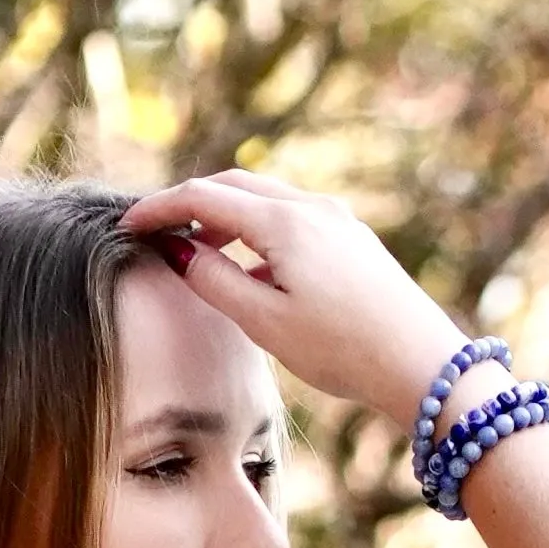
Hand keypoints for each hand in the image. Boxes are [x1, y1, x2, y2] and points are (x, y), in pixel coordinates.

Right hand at [114, 171, 468, 431]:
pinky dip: (256, 227)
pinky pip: (290, 215)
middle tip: (159, 232)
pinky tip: (250, 265)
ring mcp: (334, 217)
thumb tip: (180, 252)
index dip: (161, 209)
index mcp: (283, 221)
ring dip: (224, 215)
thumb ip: (216, 282)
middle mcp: (310, 205)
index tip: (129, 226)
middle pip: (234, 184)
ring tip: (199, 251)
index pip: (204, 197)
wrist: (419, 363)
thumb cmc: (342, 349)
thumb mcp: (265, 323)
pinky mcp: (350, 236)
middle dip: (191, 203)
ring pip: (264, 197)